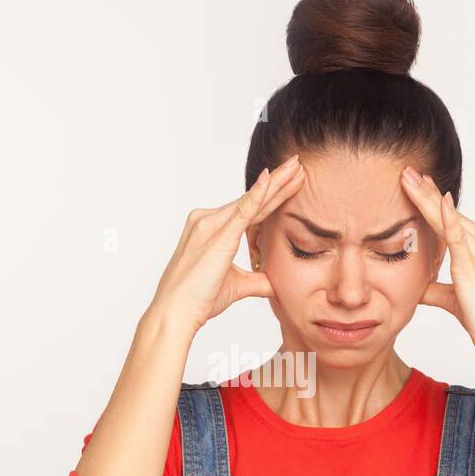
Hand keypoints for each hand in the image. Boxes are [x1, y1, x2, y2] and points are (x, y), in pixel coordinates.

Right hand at [148, 154, 306, 331]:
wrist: (176, 312)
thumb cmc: (198, 300)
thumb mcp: (235, 286)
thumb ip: (256, 281)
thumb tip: (275, 284)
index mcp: (211, 230)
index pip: (249, 209)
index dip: (271, 196)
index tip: (291, 182)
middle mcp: (208, 221)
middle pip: (251, 200)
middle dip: (278, 182)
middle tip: (298, 164)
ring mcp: (210, 225)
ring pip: (251, 200)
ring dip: (277, 183)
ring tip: (297, 167)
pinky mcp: (218, 236)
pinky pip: (242, 211)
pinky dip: (258, 194)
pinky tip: (271, 179)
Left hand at [399, 166, 474, 352]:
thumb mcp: (458, 300)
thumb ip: (437, 290)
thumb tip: (417, 287)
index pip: (458, 221)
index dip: (436, 203)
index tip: (422, 186)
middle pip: (452, 214)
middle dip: (427, 193)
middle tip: (408, 172)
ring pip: (450, 219)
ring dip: (427, 198)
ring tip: (408, 179)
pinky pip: (459, 236)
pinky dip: (448, 217)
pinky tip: (439, 200)